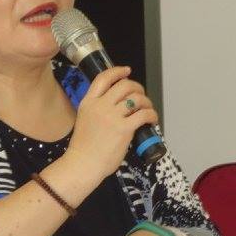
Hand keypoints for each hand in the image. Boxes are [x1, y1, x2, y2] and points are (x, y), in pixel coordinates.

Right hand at [65, 66, 158, 183]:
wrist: (83, 165)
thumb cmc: (83, 148)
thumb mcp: (85, 120)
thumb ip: (97, 110)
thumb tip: (116, 107)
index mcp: (88, 103)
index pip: (103, 78)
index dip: (117, 71)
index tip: (126, 71)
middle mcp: (100, 106)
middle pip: (124, 85)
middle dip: (137, 87)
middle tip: (141, 95)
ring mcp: (112, 117)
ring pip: (136, 98)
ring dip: (146, 102)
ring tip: (148, 109)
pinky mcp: (124, 129)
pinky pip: (144, 114)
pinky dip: (152, 114)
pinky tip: (152, 119)